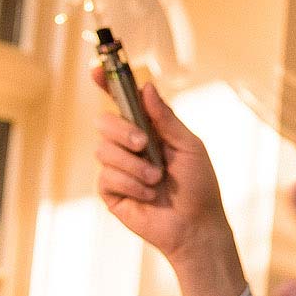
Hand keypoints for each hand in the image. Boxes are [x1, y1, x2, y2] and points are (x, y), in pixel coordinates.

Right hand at [91, 68, 247, 295]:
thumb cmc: (199, 186)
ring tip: (157, 179)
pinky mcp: (111, 191)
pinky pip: (106, 176)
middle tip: (145, 145)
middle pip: (104, 122)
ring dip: (134, 165)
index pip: (121, 102)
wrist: (196, 226)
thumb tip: (146, 87)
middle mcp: (129, 146)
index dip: (106, 83)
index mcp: (149, 130)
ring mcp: (118, 168)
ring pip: (103, 150)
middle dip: (123, 131)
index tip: (97, 69)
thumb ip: (166, 119)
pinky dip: (131, 183)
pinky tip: (149, 195)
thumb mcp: (188, 147)